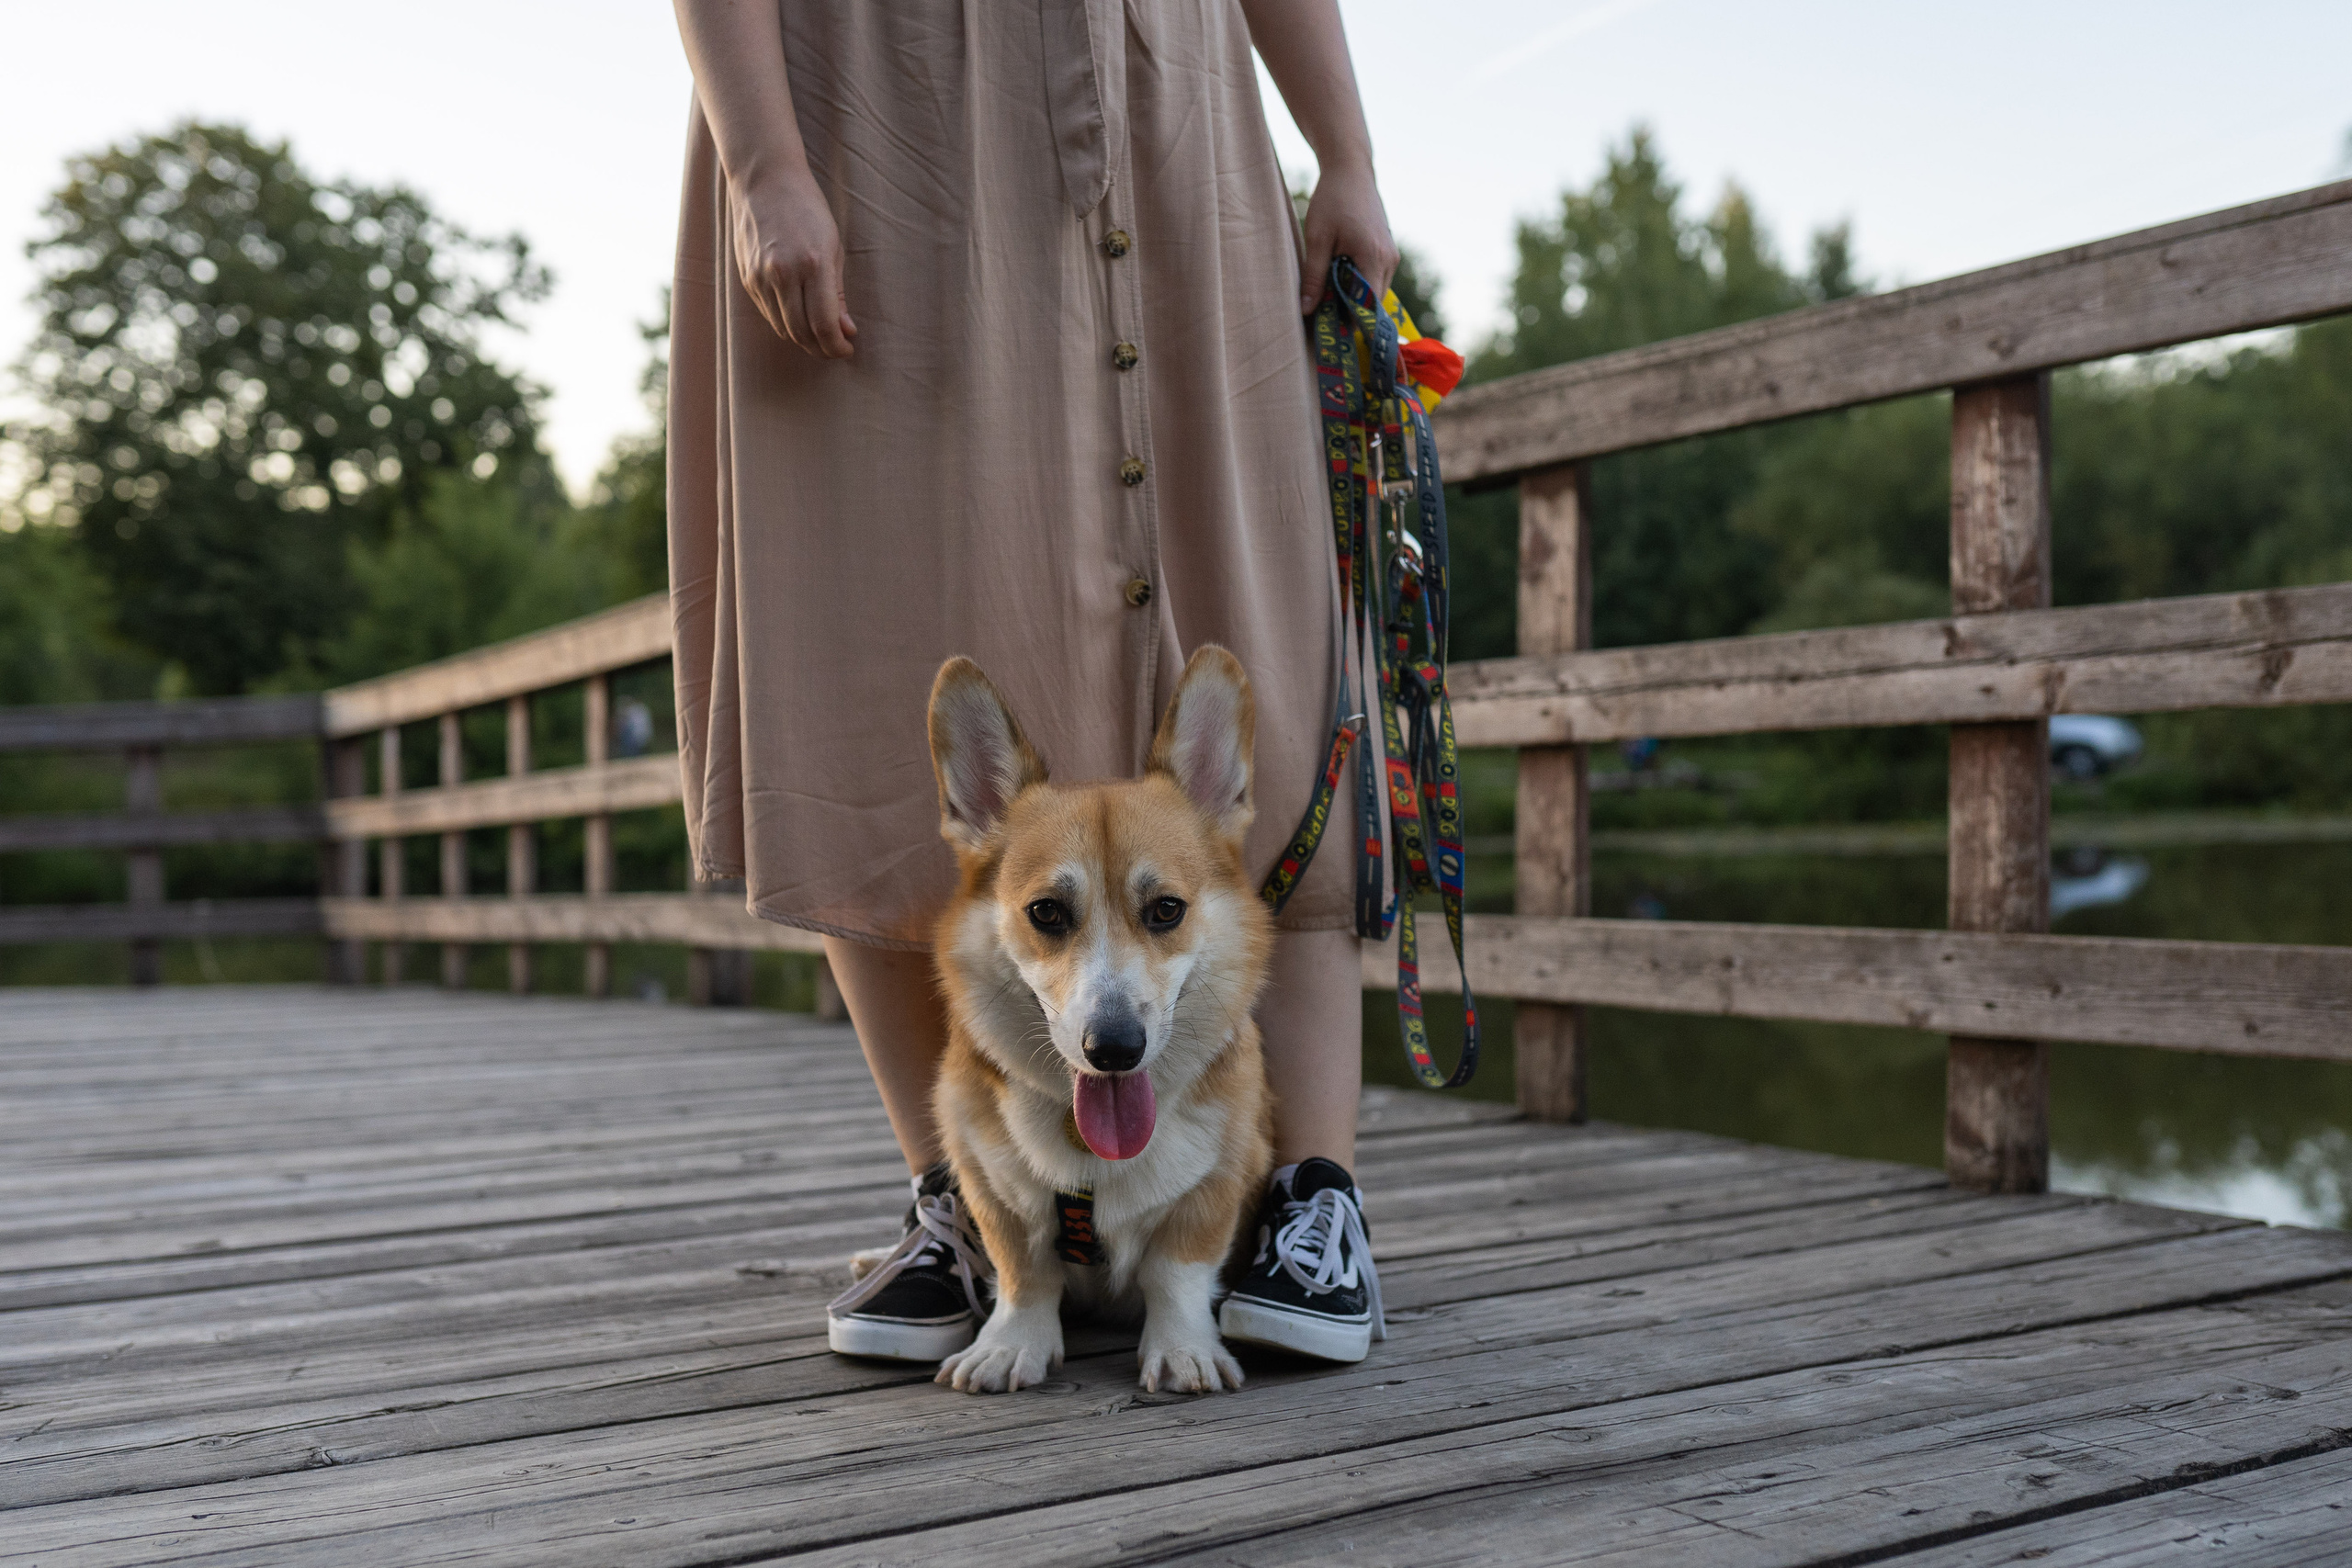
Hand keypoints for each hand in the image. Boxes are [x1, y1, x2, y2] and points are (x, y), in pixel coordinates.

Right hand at [728, 161, 856, 358]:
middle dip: (821, 349)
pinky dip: (785, 322)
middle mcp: (783, 273)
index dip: (836, 346)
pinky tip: (799, 316)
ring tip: (820, 337)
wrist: (765, 180)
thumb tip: (846, 330)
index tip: (846, 350)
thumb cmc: (807, 209)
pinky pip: (768, 313)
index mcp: (812, 264)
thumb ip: (837, 293)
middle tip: (835, 349)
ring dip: (803, 339)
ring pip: (783, 328)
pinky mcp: (747, 278)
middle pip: (802, 333)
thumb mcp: (833, 247)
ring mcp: (761, 277)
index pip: (824, 324)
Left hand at [1298, 157, 1397, 315]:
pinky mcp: (1387, 251)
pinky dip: (1358, 284)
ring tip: (1327, 297)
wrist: (1351, 170)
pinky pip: (1375, 278)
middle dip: (1349, 312)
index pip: (1366, 305)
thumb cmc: (1332, 200)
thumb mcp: (1317, 238)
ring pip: (1374, 292)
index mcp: (1373, 257)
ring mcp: (1391, 255)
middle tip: (1323, 316)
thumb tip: (1307, 310)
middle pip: (1372, 303)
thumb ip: (1313, 276)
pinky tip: (1337, 280)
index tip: (1327, 329)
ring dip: (1354, 298)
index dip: (1348, 321)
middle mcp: (1389, 260)